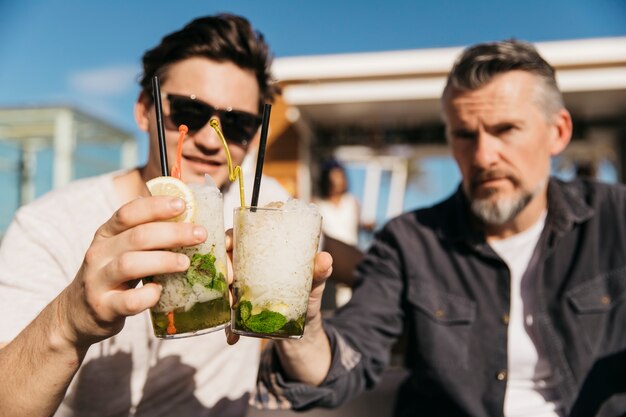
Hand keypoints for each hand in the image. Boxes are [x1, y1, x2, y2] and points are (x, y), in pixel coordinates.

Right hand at [59, 196, 206, 348]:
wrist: (77, 313)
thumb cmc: (111, 275)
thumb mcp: (120, 248)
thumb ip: (144, 234)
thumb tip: (186, 215)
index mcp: (106, 234)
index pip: (129, 212)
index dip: (156, 206)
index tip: (183, 204)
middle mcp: (99, 253)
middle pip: (137, 236)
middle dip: (173, 233)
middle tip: (200, 234)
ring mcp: (99, 281)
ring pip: (130, 264)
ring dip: (163, 261)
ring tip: (186, 262)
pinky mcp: (104, 307)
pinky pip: (129, 301)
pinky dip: (148, 296)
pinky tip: (160, 292)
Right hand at [224, 225, 332, 344]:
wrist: (304, 326)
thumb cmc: (307, 292)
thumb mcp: (314, 282)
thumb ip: (319, 272)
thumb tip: (325, 259)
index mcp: (260, 253)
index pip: (239, 237)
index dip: (230, 236)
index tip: (229, 242)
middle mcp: (245, 269)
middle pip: (225, 261)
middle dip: (224, 268)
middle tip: (230, 278)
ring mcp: (239, 291)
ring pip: (222, 289)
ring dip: (222, 297)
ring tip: (231, 307)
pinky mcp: (239, 312)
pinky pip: (228, 318)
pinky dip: (229, 328)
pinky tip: (232, 337)